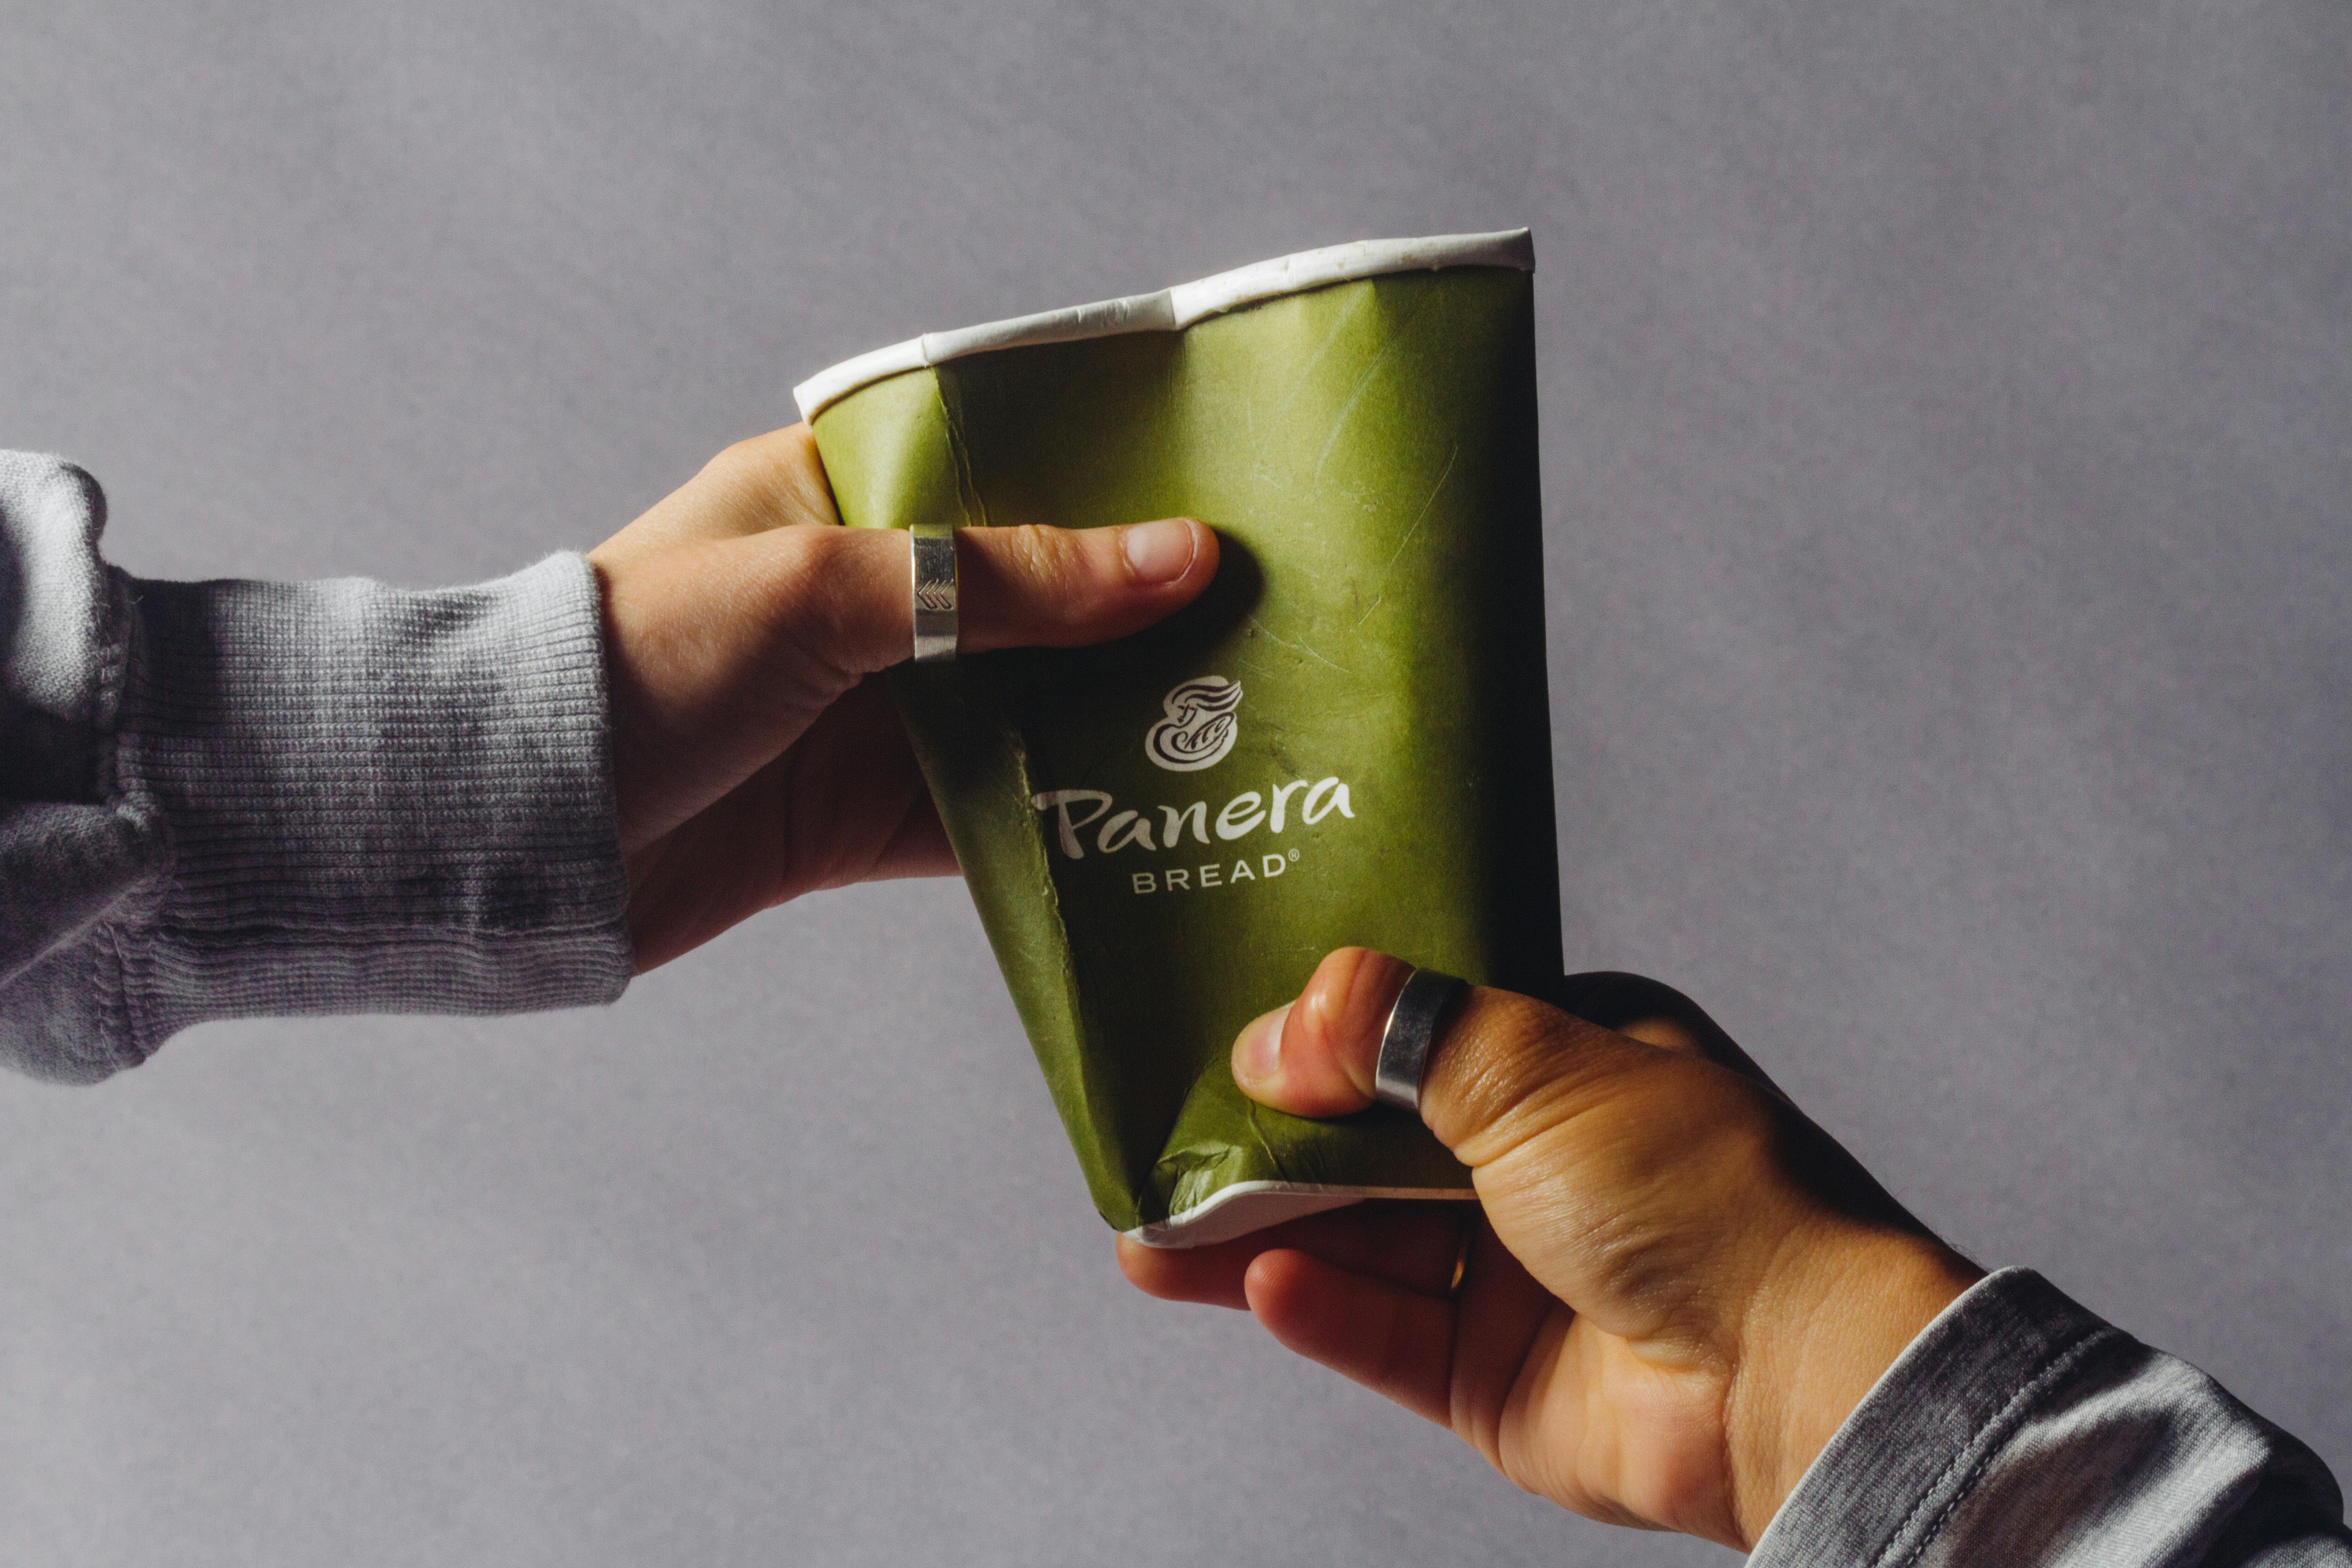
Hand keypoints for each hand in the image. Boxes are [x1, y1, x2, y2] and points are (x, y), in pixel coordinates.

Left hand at [587, 424, 1217, 969]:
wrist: (520, 826)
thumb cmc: (644, 662)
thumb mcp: (826, 585)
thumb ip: (1004, 578)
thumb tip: (1176, 557)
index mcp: (839, 496)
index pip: (1003, 468)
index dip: (1112, 488)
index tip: (1227, 500)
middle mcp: (868, 600)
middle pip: (1036, 602)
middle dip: (1140, 621)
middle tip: (1274, 624)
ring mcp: (871, 712)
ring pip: (1028, 712)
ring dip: (1119, 728)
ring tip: (1246, 727)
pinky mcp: (865, 817)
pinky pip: (993, 817)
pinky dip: (1065, 824)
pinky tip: (1160, 828)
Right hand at [1118, 949, 1980, 1549]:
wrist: (1791, 1372)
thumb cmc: (1700, 1191)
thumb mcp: (1537, 1063)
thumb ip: (1397, 1035)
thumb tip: (1280, 1026)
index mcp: (1568, 1061)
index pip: (1414, 1033)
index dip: (1319, 1034)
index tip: (1221, 1030)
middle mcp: (1537, 1162)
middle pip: (1366, 1146)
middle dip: (1263, 1145)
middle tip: (1159, 1137)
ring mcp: (1512, 1274)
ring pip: (1354, 1243)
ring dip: (1257, 1232)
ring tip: (1155, 1227)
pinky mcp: (1490, 1376)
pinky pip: (1380, 1333)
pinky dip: (1316, 1307)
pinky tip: (1257, 1281)